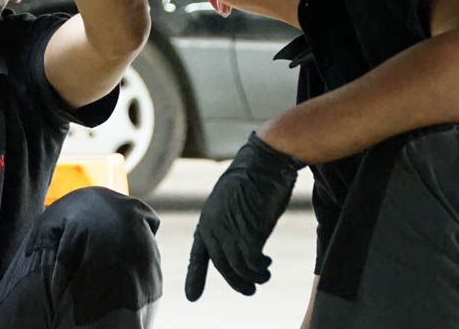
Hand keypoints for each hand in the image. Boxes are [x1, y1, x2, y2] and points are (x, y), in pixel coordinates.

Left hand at [185, 132, 302, 300]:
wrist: (265, 160)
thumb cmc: (253, 177)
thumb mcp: (234, 201)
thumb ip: (231, 221)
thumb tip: (239, 242)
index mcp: (208, 219)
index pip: (199, 254)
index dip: (195, 276)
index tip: (191, 297)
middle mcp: (214, 226)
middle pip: (222, 266)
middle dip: (236, 283)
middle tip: (250, 290)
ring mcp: (229, 229)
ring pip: (237, 268)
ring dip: (252, 277)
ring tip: (264, 275)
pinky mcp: (248, 231)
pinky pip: (251, 263)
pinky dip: (259, 269)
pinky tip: (266, 265)